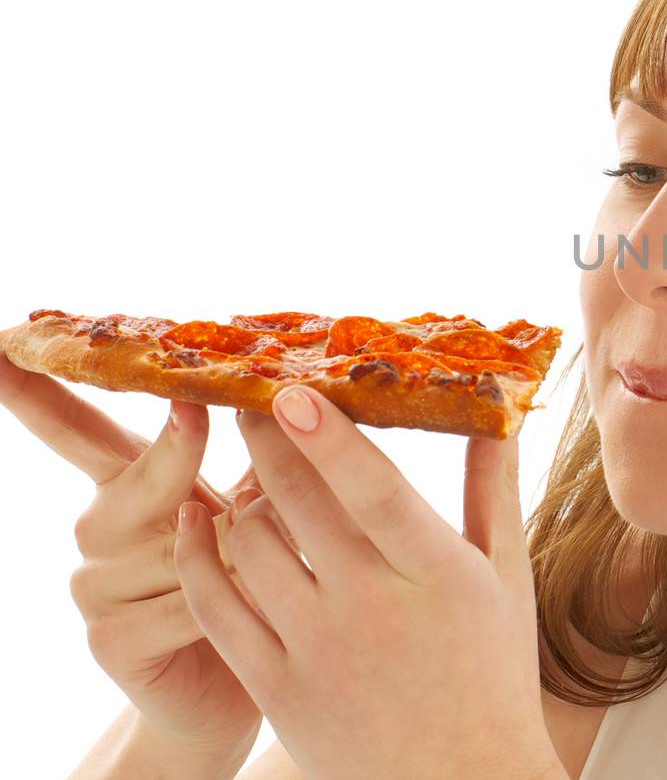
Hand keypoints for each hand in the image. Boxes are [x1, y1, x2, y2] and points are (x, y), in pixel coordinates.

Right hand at [0, 352, 270, 759]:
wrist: (243, 680)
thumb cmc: (255, 577)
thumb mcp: (258, 508)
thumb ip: (261, 459)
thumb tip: (281, 396)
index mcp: (128, 485)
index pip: (76, 429)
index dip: (35, 392)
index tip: (4, 344)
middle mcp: (98, 529)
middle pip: (137, 478)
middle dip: (184, 464)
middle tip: (223, 468)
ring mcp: (95, 585)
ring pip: (176, 546)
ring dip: (234, 554)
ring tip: (263, 569)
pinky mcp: (110, 638)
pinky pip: (183, 603)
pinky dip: (226, 604)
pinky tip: (238, 615)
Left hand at [173, 384, 563, 779]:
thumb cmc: (492, 673)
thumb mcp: (507, 579)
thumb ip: (493, 490)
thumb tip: (495, 412)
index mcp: (441, 577)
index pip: (374, 491)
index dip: (329, 438)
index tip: (293, 388)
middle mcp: (374, 611)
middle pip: (299, 506)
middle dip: (265, 441)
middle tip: (251, 397)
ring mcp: (319, 652)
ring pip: (249, 548)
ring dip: (240, 495)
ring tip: (250, 468)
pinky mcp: (278, 688)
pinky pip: (217, 609)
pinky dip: (198, 558)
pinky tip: (198, 521)